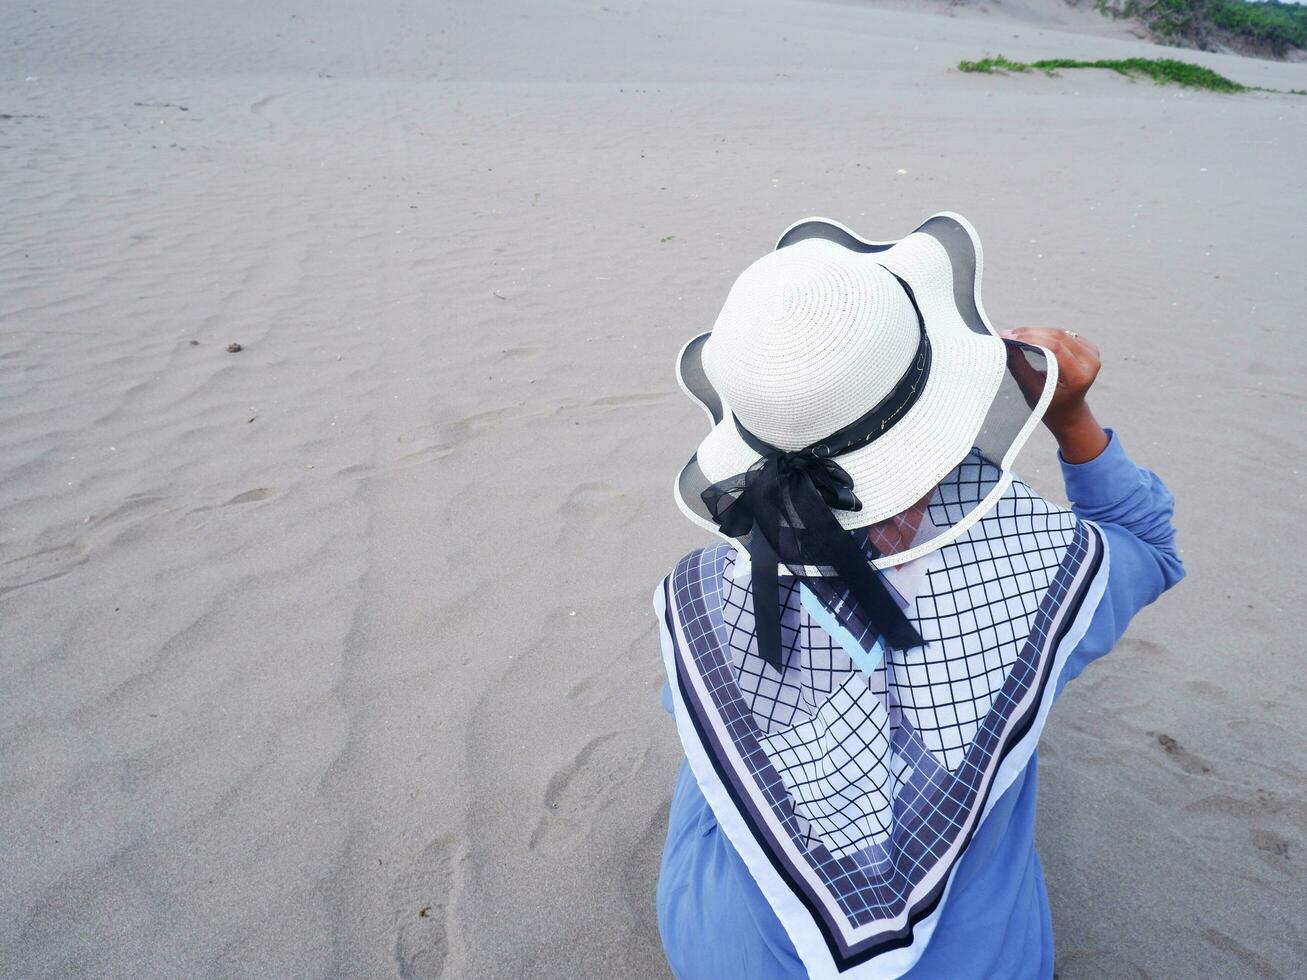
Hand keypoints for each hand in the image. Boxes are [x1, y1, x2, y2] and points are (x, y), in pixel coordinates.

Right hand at [1000, 327, 1108, 463]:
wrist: (1069, 412)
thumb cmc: (1048, 406)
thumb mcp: (1032, 391)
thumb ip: (1020, 368)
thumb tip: (1008, 345)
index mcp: (1079, 377)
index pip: (1055, 349)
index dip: (1031, 339)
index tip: (1009, 337)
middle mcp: (1091, 362)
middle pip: (1058, 337)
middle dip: (1030, 333)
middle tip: (1007, 334)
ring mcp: (1092, 353)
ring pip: (1059, 333)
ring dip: (1035, 332)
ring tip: (1014, 335)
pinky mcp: (1088, 347)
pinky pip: (1063, 335)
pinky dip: (1043, 334)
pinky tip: (1028, 337)